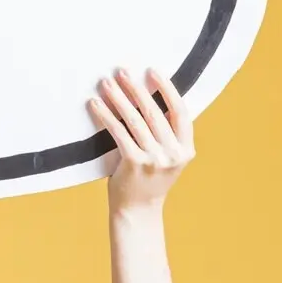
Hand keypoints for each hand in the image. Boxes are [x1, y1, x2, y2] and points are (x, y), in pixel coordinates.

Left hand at [88, 68, 194, 213]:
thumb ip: (165, 136)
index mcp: (186, 149)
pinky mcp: (134, 163)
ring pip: (134, 120)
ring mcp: (155, 159)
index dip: (167, 89)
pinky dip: (105, 115)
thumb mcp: (166, 158)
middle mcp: (173, 153)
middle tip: (121, 71)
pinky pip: (118, 132)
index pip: (180, 112)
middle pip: (153, 112)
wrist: (138, 211)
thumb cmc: (148, 180)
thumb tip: (148, 99)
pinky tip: (95, 103)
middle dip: (136, 88)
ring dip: (118, 97)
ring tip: (105, 83)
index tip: (153, 71)